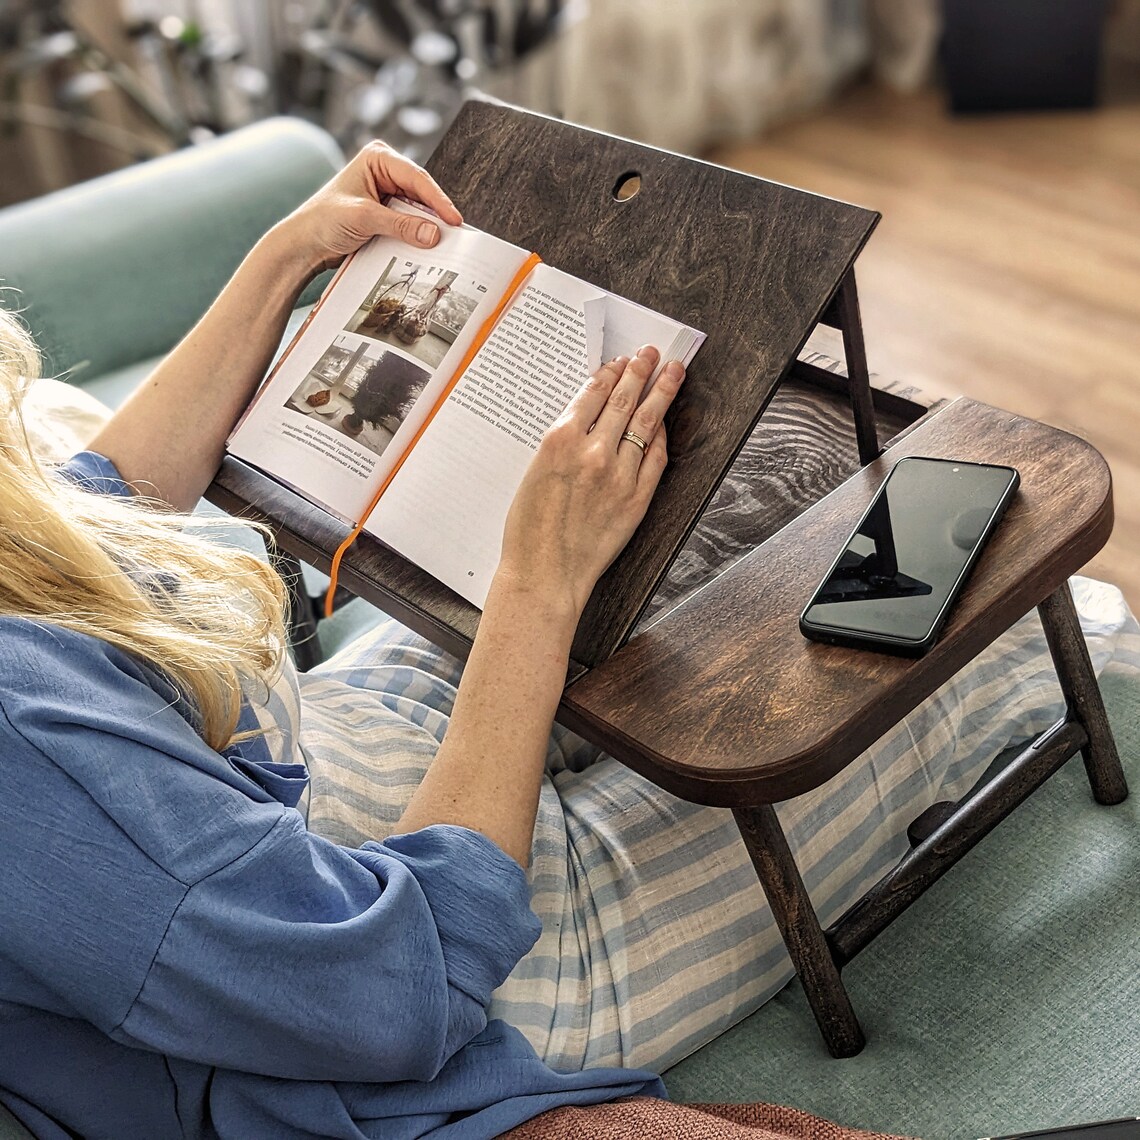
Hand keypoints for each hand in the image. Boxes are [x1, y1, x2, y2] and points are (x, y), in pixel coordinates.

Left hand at [273, 140, 463, 277]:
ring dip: (427, 227)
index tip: (454, 220)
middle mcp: (384, 172)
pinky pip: (409, 224)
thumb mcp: (364, 218)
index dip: (438, 200)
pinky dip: (417, 235)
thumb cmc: (323, 220)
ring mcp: (386, 194)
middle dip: (435, 214)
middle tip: (455, 235)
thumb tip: (434, 234)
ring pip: (417, 210)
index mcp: (378, 158)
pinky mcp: (385, 215)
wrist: (304, 244)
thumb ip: (401, 225)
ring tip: (443, 244)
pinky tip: (427, 247)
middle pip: (421, 193)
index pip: (416, 177)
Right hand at [496, 346, 685, 616]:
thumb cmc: (528, 529)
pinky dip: (661, 436)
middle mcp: (592, 451)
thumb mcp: (534, 472)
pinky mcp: (636, 499)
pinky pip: (655, 458)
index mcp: (559, 440)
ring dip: (661, 392)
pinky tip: (664, 423)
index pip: (592, 392)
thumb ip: (561, 444)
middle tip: (652, 353)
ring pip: (645, 422)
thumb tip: (585, 421)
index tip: (620, 361)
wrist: (543, 573)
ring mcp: (618, 474)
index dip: (610, 373)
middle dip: (640, 371)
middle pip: (623, 399)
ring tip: (673, 371)